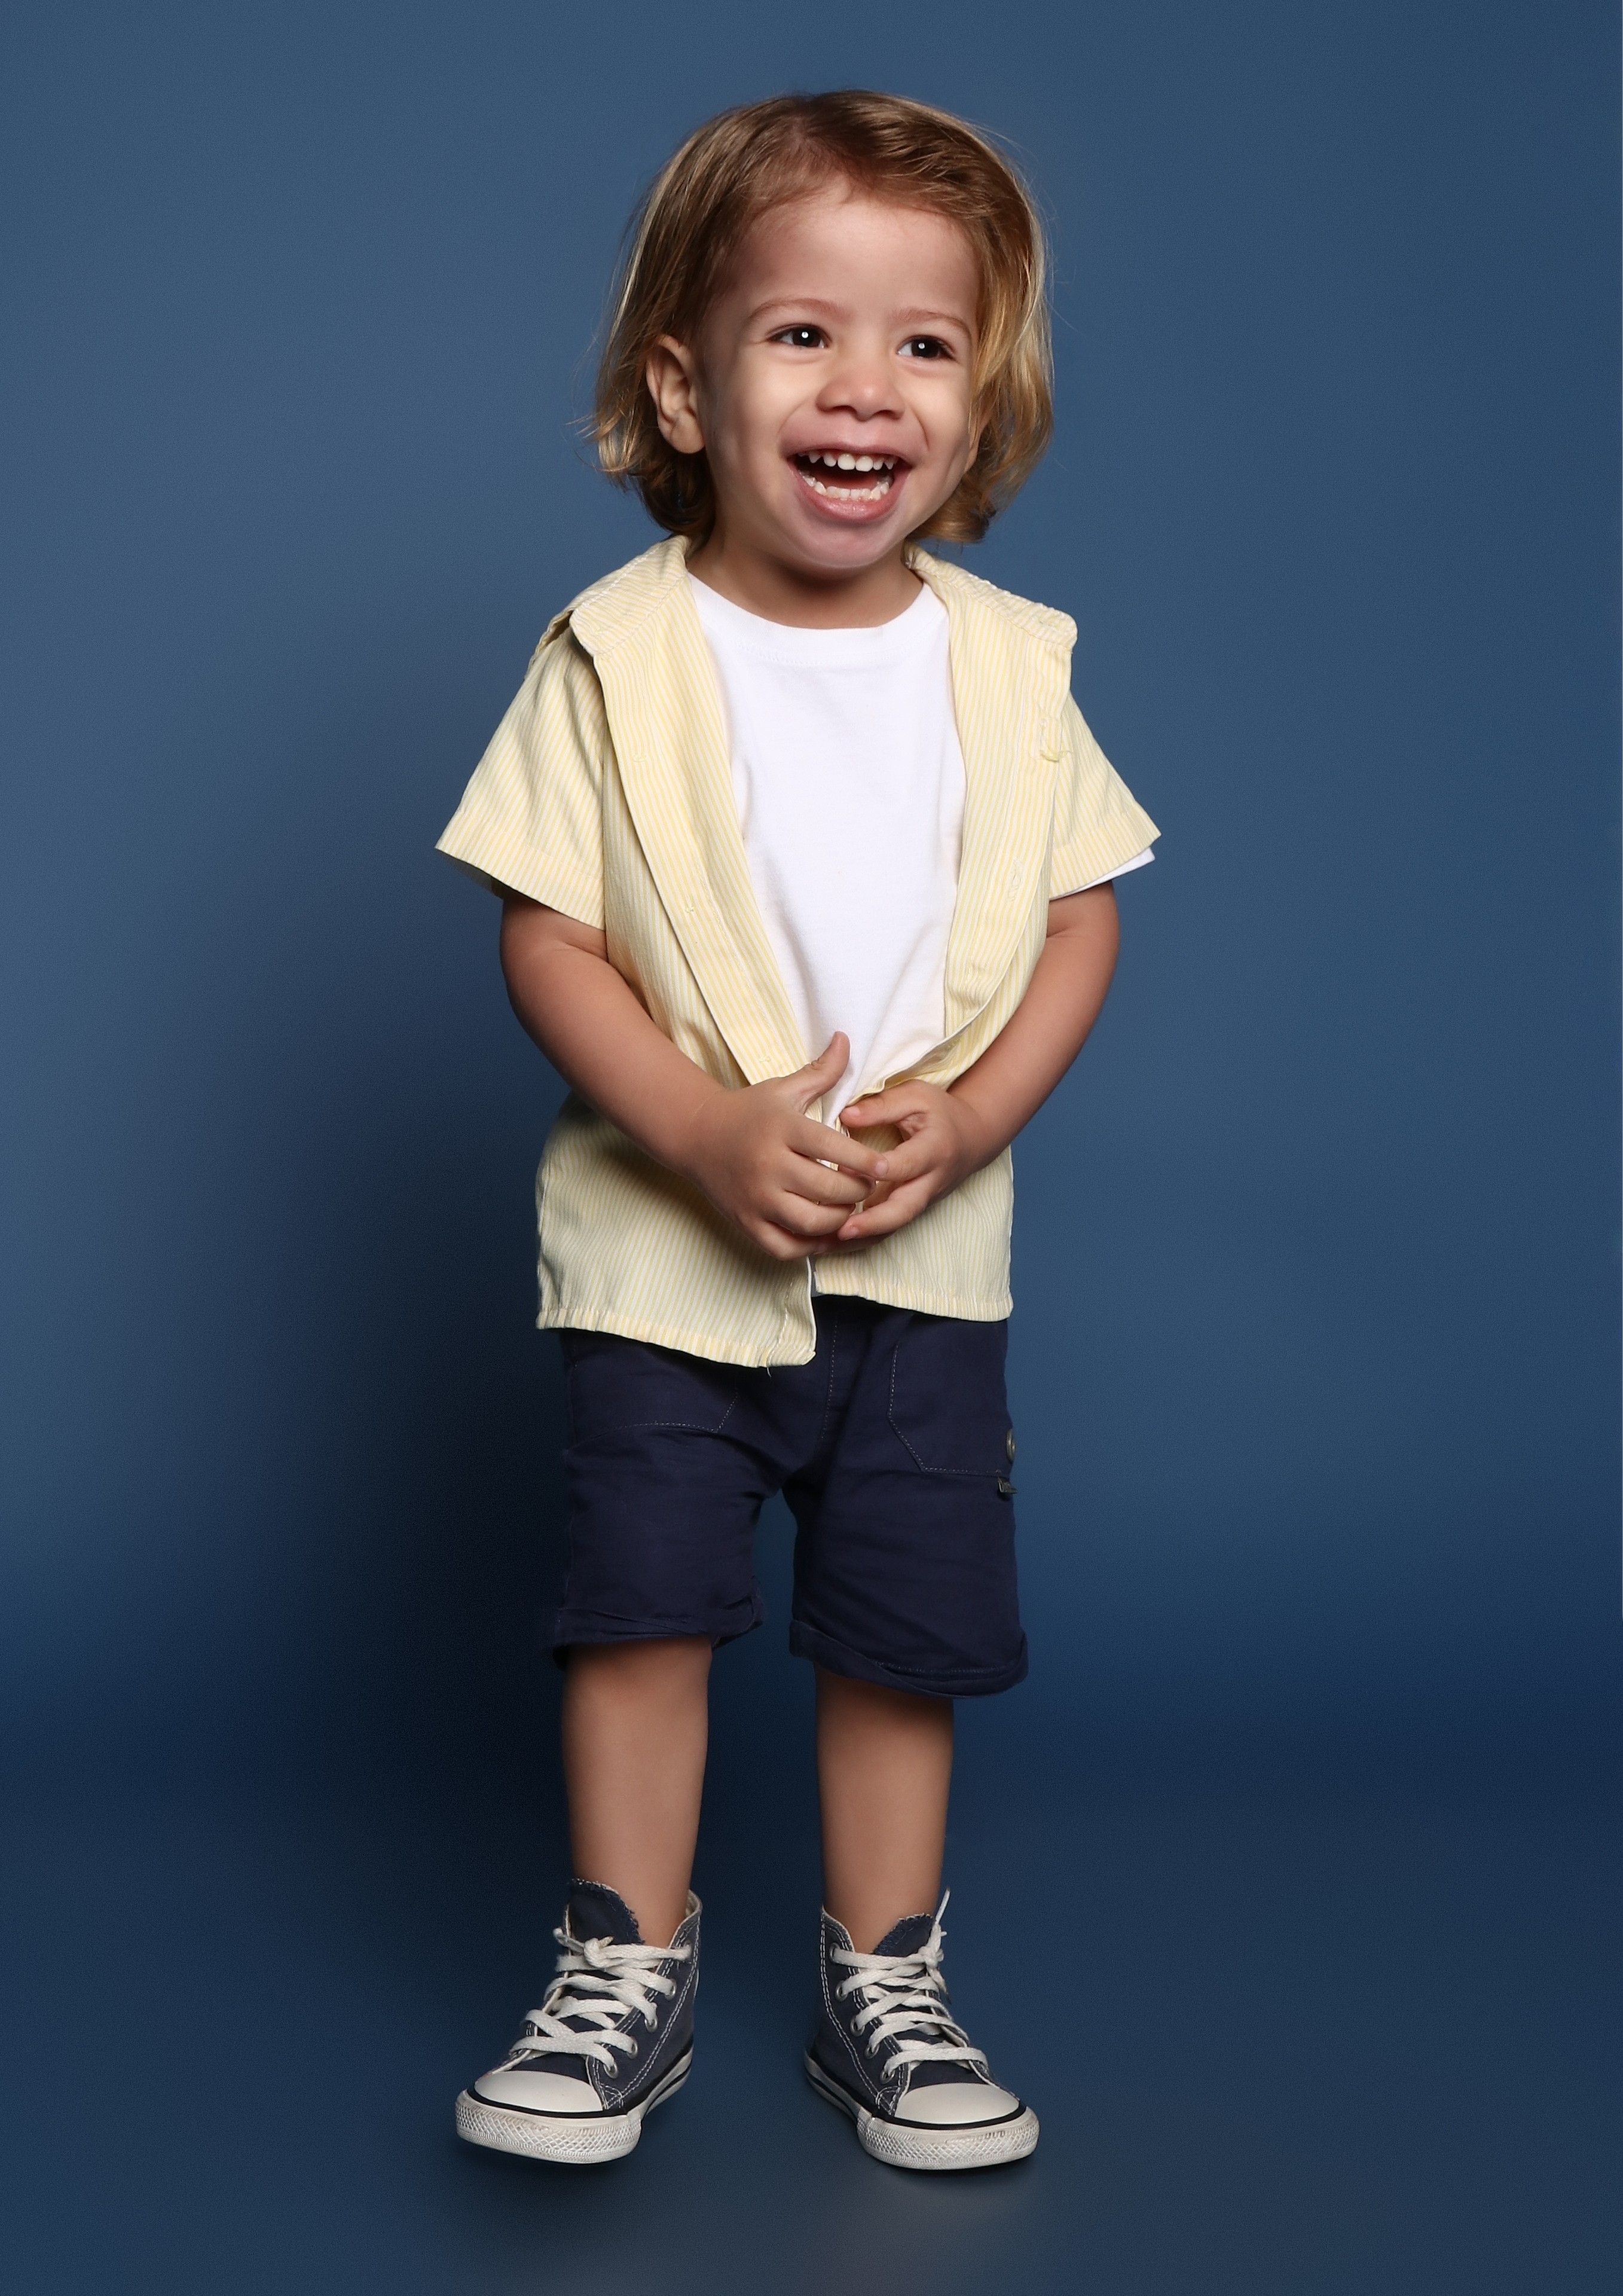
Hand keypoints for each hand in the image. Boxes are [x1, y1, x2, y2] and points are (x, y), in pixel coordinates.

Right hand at [677, 1035, 889, 1260]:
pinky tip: (824, 1232)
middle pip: (828, 1190)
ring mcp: (756, 1198)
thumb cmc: (749, 1111)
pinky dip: (810, 1245)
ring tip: (849, 1207)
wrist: (697, 1135)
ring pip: (811, 1222)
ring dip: (839, 1219)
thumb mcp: (784, 1088)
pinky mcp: (746, 1222)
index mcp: (783, 1129)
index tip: (884, 1167)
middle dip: (858, 1192)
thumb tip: (847, 1039)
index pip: (834, 1149)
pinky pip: (786, 1247)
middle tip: (868, 1187)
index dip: (866, 1161)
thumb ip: (821, 1071)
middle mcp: (769, 1165)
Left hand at [828, 1079, 993, 1244]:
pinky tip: (828, 1244)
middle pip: (904, 1210)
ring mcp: (921, 1202)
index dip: (882, 1169)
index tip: (848, 1170)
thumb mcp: (917, 1097)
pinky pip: (886, 1231)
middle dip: (873, 1223)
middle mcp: (929, 1182)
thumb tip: (845, 1115)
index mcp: (933, 1150)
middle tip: (841, 1230)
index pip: (907, 1164)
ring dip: (859, 1239)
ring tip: (823, 1245)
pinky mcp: (911, 1211)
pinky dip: (859, 1240)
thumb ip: (882, 1105)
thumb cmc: (940, 1114)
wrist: (972, 1140)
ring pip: (892, 1228)